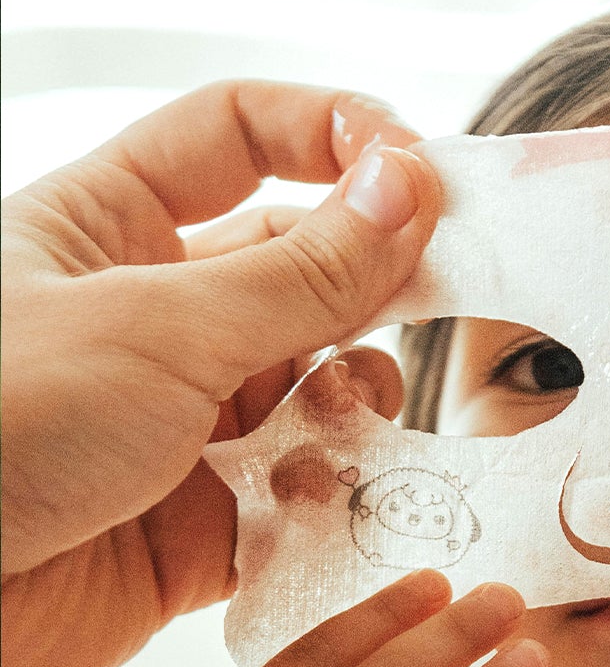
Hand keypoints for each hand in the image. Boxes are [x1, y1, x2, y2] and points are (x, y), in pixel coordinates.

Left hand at [0, 81, 441, 666]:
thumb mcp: (156, 327)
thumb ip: (300, 274)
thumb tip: (405, 192)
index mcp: (105, 229)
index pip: (236, 140)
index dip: (332, 137)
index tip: (419, 172)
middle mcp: (148, 322)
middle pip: (297, 274)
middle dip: (372, 283)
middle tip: (447, 296)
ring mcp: (177, 428)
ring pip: (312, 395)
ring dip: (354, 405)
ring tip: (354, 422)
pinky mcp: (199, 529)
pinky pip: (298, 503)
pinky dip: (332, 503)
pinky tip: (331, 503)